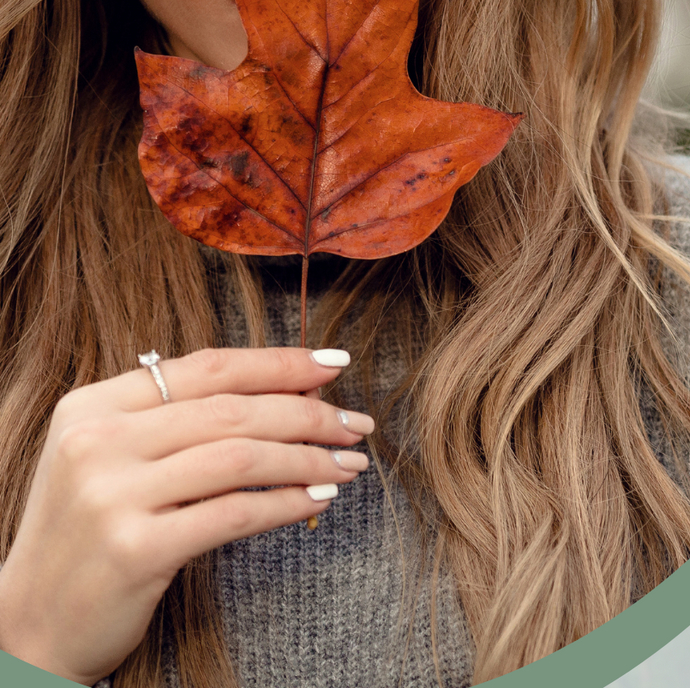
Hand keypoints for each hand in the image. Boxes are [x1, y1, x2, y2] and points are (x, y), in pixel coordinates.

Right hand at [0, 348, 374, 684]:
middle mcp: (97, 444)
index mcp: (92, 408)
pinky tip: (318, 501)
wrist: (30, 624)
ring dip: (309, 459)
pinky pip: (235, 514)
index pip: (207, 369)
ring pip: (242, 458)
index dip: (279, 362)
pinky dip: (287, 504)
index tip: (336, 364)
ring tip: (350, 465)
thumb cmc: (88, 536)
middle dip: (310, 414)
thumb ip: (173, 419)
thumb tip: (283, 387)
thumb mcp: (110, 460)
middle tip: (358, 425)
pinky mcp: (134, 549)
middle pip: (233, 411)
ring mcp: (111, 497)